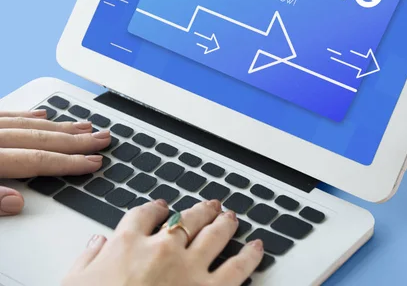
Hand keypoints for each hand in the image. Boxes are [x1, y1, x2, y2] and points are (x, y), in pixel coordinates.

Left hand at [0, 110, 110, 215]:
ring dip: (59, 127)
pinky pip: (7, 115)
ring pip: (28, 125)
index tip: (93, 162)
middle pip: (41, 139)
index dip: (68, 162)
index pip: (37, 161)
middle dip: (76, 141)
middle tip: (101, 139)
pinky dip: (27, 116)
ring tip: (84, 127)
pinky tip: (43, 115)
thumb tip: (16, 202)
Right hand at [63, 199, 263, 285]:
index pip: (145, 215)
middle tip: (209, 206)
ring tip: (231, 217)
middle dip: (200, 210)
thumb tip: (96, 243)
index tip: (162, 207)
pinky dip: (250, 255)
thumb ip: (86, 259)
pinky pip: (237, 268)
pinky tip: (257, 247)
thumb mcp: (73, 283)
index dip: (156, 208)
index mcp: (128, 244)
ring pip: (214, 234)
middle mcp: (162, 249)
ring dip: (225, 223)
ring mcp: (189, 268)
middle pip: (186, 219)